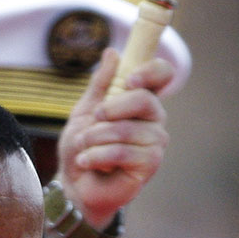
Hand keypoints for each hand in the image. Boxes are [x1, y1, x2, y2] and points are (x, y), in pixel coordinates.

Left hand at [52, 46, 171, 234]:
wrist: (76, 184)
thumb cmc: (83, 147)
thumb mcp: (86, 110)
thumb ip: (100, 85)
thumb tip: (112, 53)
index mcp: (142, 101)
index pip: (162, 75)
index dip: (150, 71)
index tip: (128, 80)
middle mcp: (154, 121)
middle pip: (144, 100)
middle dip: (110, 109)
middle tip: (93, 119)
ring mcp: (155, 144)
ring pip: (126, 129)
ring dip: (95, 138)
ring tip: (84, 148)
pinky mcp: (149, 166)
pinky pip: (121, 152)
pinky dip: (96, 156)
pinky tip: (88, 162)